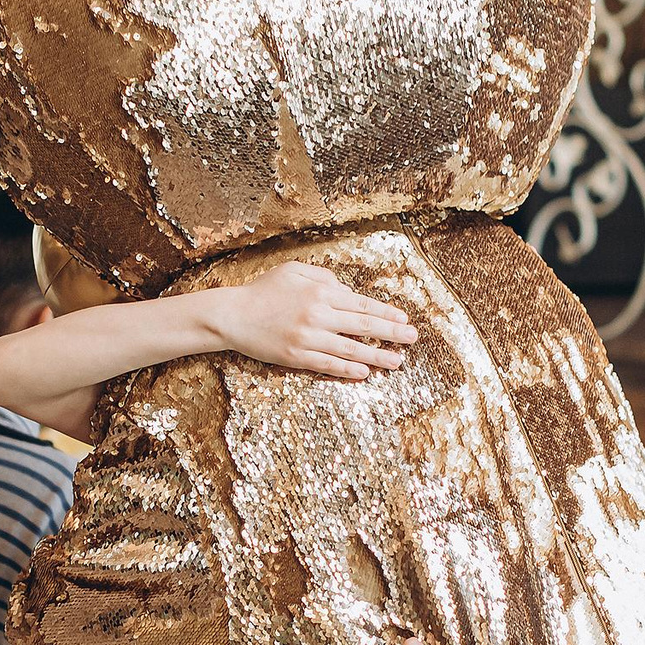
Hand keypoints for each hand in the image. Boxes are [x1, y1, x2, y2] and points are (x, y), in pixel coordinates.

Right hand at [207, 263, 417, 380]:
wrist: (232, 315)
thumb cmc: (263, 291)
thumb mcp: (294, 271)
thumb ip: (323, 278)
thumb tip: (348, 291)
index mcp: (320, 293)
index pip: (361, 304)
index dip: (386, 313)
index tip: (404, 319)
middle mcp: (317, 315)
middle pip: (362, 326)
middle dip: (391, 333)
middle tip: (412, 338)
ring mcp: (307, 338)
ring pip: (350, 349)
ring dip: (377, 356)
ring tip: (396, 361)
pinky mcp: (296, 357)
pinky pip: (328, 365)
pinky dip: (348, 370)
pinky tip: (365, 372)